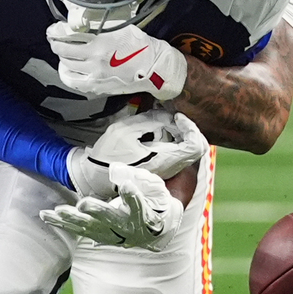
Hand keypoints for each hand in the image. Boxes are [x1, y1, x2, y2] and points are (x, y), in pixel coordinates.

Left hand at [40, 165, 182, 249]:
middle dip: (96, 212)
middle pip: (109, 220)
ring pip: (89, 227)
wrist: (154, 233)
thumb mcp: (155, 190)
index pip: (139, 207)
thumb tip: (117, 171)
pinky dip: (61, 223)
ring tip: (57, 211)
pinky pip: (77, 229)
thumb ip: (141, 180)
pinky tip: (46, 215)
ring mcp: (109, 234)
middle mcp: (125, 228)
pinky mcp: (97, 235)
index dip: (133, 197)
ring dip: (71, 219)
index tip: (128, 186)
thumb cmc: (155, 205)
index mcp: (143, 217)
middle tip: (82, 204)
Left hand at [48, 21, 186, 100]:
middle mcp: (96, 57)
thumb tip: (79, 16)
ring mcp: (95, 73)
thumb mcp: (121, 26)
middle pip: (64, 49)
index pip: (69, 33)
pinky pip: (72, 81)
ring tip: (62, 51)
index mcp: (102, 39)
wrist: (154, 68)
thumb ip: (100, 22)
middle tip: (55, 38)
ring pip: (66, 64)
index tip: (54, 28)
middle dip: (56, 42)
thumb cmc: (140, 45)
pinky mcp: (96, 86)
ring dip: (61, 56)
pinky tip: (68, 67)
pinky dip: (66, 73)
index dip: (57, 30)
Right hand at [66, 111, 207, 197]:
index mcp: (163, 161)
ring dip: (177, 133)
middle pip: (194, 146)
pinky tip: (154, 133)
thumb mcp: (125, 130)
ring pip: (186, 149)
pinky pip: (177, 153)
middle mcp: (170, 168)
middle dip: (184, 128)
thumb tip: (169, 117)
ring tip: (158, 125)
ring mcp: (167, 171)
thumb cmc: (108, 155)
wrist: (97, 177)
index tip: (176, 117)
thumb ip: (152, 120)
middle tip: (168, 118)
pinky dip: (171, 139)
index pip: (195, 145)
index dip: (191, 127)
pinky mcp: (163, 169)